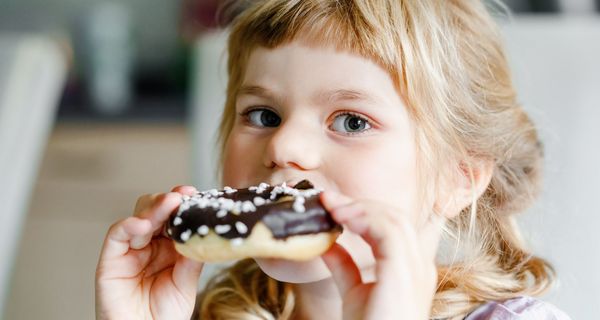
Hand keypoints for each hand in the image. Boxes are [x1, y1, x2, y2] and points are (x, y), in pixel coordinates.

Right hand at [95, 186, 202, 319]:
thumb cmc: (164, 316)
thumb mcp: (186, 283)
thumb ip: (192, 257)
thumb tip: (203, 230)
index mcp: (169, 247)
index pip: (174, 217)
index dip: (183, 204)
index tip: (194, 194)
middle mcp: (148, 244)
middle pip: (155, 210)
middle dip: (169, 201)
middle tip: (183, 196)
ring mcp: (129, 250)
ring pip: (138, 215)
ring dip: (154, 208)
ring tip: (170, 205)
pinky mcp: (110, 260)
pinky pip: (117, 234)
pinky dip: (129, 225)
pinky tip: (144, 224)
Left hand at [320, 191, 437, 319]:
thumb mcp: (354, 293)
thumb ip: (344, 266)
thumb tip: (327, 243)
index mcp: (410, 269)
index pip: (393, 227)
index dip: (363, 211)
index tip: (332, 205)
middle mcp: (418, 266)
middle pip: (395, 218)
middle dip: (360, 204)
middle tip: (328, 200)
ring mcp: (415, 268)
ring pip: (394, 220)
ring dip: (359, 208)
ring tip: (332, 207)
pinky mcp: (403, 272)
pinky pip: (389, 232)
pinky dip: (364, 219)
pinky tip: (342, 218)